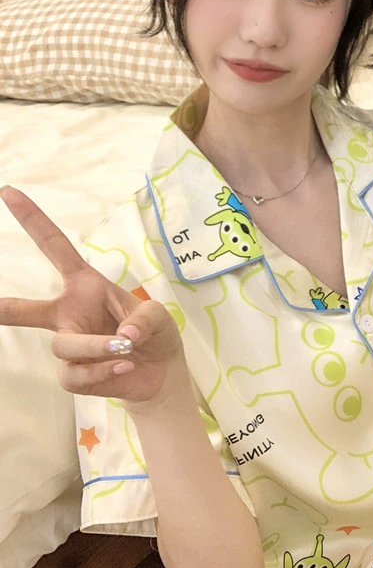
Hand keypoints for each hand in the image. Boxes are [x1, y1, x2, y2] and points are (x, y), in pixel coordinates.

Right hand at [0, 186, 186, 404]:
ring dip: (97, 348)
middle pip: (27, 311)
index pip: (55, 248)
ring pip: (65, 346)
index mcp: (85, 286)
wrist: (161, 373)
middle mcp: (70, 314)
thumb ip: (144, 319)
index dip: (33, 221)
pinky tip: (123, 368)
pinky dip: (102, 372)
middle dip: (5, 309)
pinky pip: (75, 374)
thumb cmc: (154, 334)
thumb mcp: (158, 315)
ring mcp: (69, 345)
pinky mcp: (74, 374)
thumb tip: (122, 338)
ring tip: (126, 349)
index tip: (9, 192)